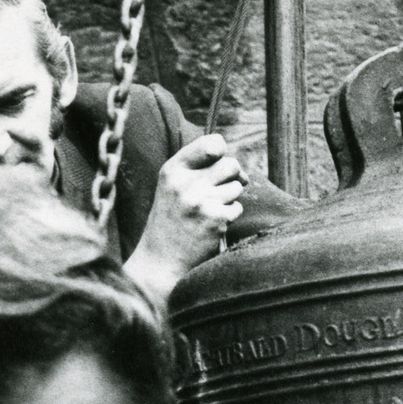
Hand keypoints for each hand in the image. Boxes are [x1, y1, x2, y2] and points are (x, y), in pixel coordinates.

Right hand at [127, 133, 245, 300]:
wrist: (161, 260)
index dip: (222, 152)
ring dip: (229, 199)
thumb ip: (200, 170)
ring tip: (208, 211)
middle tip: (218, 192)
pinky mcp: (215, 220)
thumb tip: (241, 171)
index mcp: (173, 169)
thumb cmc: (172, 222)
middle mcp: (186, 182)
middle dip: (233, 177)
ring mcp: (201, 201)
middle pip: (231, 164)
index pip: (212, 143)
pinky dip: (230, 216)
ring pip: (237, 187)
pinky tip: (212, 225)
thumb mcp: (174, 187)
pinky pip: (237, 208)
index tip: (219, 162)